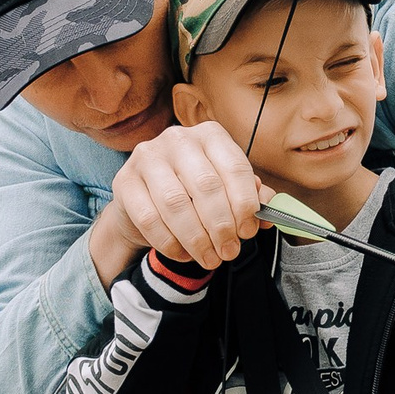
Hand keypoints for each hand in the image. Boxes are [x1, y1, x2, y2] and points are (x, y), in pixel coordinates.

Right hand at [103, 120, 264, 270]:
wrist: (145, 200)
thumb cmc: (193, 193)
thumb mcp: (226, 190)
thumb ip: (250, 198)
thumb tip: (270, 215)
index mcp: (210, 135)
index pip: (234, 167)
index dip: (245, 203)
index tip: (248, 231)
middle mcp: (178, 139)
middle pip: (205, 186)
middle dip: (221, 226)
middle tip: (229, 251)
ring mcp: (147, 157)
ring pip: (176, 204)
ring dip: (197, 239)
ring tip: (210, 258)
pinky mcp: (124, 181)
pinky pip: (149, 218)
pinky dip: (170, 243)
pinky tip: (184, 253)